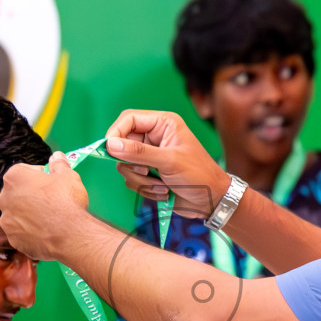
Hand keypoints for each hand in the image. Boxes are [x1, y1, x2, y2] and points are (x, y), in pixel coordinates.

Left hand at [0, 152, 89, 259]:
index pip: (23, 171)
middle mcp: (4, 198)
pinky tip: (46, 232)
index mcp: (13, 177)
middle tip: (51, 200)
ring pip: (18, 214)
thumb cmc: (66, 200)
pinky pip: (21, 232)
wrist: (68, 235)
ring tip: (50, 219)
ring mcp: (6, 221)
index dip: (39, 175)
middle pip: (18, 193)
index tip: (51, 182)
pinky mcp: (13, 239)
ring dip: (30, 214)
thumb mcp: (68, 175)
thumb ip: (59, 164)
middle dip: (31, 195)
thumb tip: (56, 156)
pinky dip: (31, 232)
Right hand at [105, 109, 228, 218]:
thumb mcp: (169, 161)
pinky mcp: (149, 174)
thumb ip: (139, 153)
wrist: (211, 201)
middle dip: (132, 164)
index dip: (116, 132)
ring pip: (125, 166)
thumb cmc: (199, 175)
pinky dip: (146, 189)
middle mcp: (154, 138)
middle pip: (123, 145)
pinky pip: (132, 180)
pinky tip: (164, 192)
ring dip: (141, 180)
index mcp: (162, 124)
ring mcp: (150, 157)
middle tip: (146, 172)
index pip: (129, 119)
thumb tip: (110, 144)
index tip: (109, 149)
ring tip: (162, 186)